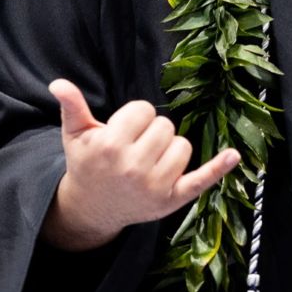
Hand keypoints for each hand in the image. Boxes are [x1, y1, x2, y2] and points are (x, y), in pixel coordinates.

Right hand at [41, 78, 240, 250]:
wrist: (92, 208)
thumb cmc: (87, 164)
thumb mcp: (75, 135)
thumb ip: (72, 106)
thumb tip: (58, 83)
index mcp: (110, 147)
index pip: (143, 110)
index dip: (134, 117)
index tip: (122, 131)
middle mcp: (133, 168)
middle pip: (165, 126)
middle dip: (151, 131)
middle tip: (133, 148)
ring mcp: (154, 186)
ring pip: (182, 146)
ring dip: (169, 149)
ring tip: (147, 161)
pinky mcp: (171, 201)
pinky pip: (200, 180)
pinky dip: (218, 168)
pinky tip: (233, 155)